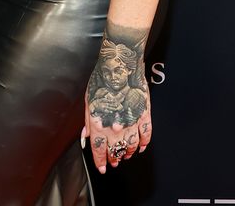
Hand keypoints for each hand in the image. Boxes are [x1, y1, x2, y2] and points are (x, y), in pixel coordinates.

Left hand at [82, 24, 151, 172]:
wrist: (120, 65)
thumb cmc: (101, 80)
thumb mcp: (88, 101)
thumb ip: (88, 121)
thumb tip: (88, 137)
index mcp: (99, 123)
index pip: (99, 150)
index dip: (100, 161)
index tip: (102, 168)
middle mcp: (116, 127)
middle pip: (116, 150)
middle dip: (114, 158)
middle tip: (114, 161)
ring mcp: (132, 123)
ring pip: (132, 147)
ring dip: (129, 153)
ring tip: (126, 155)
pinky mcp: (145, 116)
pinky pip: (146, 136)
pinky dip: (144, 144)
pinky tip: (141, 147)